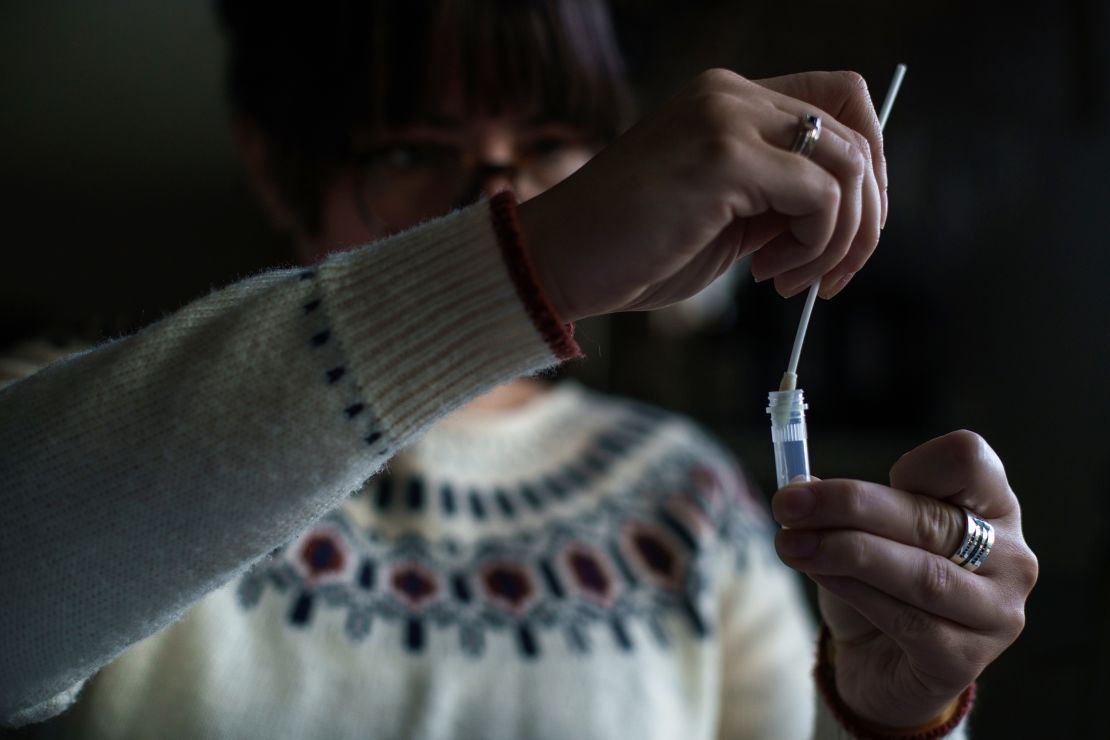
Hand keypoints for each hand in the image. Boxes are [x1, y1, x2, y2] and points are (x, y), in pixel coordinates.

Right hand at [517, 68, 885, 321]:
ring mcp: (726, 117)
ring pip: (848, 165)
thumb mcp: (723, 216)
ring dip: (840, 238)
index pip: (837, 103)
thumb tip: (848, 215)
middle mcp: (730, 94)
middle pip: (857, 131)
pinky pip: (822, 195)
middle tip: (833, 273)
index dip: (866, 168)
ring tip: (789, 280)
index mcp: (727, 100)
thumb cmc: (631, 250)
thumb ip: (779, 199)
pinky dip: (815, 244)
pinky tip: (767, 274)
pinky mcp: (723, 155)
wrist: (558, 262)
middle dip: (866, 214)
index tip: (845, 233)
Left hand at [771, 430, 1037, 727]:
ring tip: (791, 543)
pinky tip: (819, 575)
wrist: (882, 663)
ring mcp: (995, 614)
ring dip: (843, 552)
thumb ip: (846, 506)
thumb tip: (800, 491)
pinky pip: (906, 622)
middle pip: (930, 518)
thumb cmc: (878, 581)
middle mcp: (1010, 557)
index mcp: (993, 505)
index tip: (865, 477)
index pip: (969, 460)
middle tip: (787, 503)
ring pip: (920, 573)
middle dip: (847, 505)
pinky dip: (854, 592)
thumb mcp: (865, 530)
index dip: (915, 463)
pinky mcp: (964, 662)